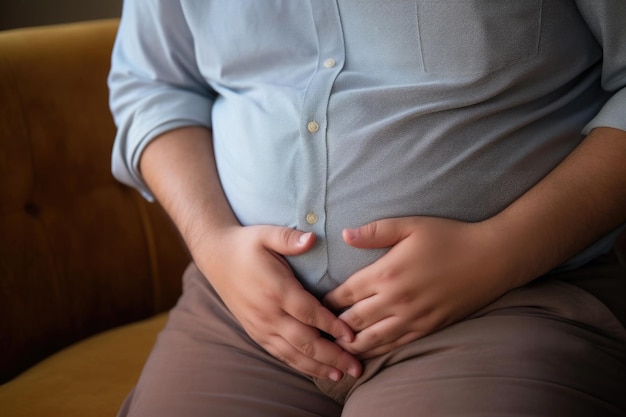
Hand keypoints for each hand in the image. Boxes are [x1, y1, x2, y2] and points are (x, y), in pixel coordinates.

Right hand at [195, 225, 362, 380]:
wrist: (216, 257)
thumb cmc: (246, 244)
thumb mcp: (266, 234)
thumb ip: (290, 239)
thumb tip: (312, 238)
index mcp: (275, 289)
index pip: (308, 312)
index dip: (331, 325)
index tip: (352, 336)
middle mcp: (267, 313)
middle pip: (304, 341)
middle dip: (332, 356)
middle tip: (356, 367)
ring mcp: (260, 326)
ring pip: (293, 353)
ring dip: (318, 367)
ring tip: (341, 375)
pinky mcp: (256, 332)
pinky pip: (280, 354)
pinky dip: (300, 364)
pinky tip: (317, 370)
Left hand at [323, 216, 511, 358]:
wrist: (492, 258)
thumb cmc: (449, 237)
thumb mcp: (411, 225)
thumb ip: (375, 231)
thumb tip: (344, 235)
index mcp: (387, 273)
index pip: (345, 293)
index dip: (326, 301)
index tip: (313, 304)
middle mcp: (397, 299)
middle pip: (353, 320)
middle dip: (333, 326)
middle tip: (317, 330)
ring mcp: (414, 317)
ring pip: (373, 339)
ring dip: (351, 343)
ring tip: (335, 346)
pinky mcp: (429, 327)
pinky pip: (397, 344)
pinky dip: (378, 350)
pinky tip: (367, 351)